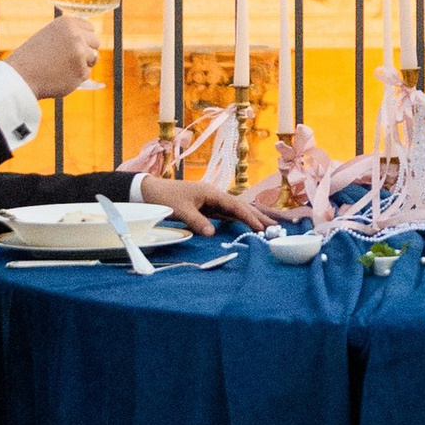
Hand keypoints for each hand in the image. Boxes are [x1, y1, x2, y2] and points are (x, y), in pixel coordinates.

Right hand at [6, 16, 97, 100]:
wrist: (21, 76)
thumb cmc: (32, 57)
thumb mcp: (49, 36)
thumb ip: (68, 34)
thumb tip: (90, 39)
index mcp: (67, 23)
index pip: (90, 28)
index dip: (83, 38)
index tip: (73, 46)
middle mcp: (76, 35)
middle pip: (95, 42)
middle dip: (86, 51)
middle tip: (69, 59)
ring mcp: (80, 53)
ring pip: (93, 58)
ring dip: (82, 64)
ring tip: (62, 67)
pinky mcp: (81, 71)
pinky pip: (86, 74)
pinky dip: (76, 77)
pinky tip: (60, 76)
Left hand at [123, 168, 270, 238]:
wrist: (150, 191)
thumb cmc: (165, 197)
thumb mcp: (180, 210)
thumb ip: (197, 221)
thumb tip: (212, 234)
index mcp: (211, 192)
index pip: (235, 205)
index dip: (248, 217)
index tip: (261, 227)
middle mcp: (214, 195)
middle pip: (240, 206)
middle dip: (257, 216)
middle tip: (275, 227)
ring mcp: (211, 201)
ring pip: (235, 210)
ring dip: (250, 218)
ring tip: (266, 227)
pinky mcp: (207, 207)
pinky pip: (227, 214)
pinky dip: (239, 219)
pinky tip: (247, 224)